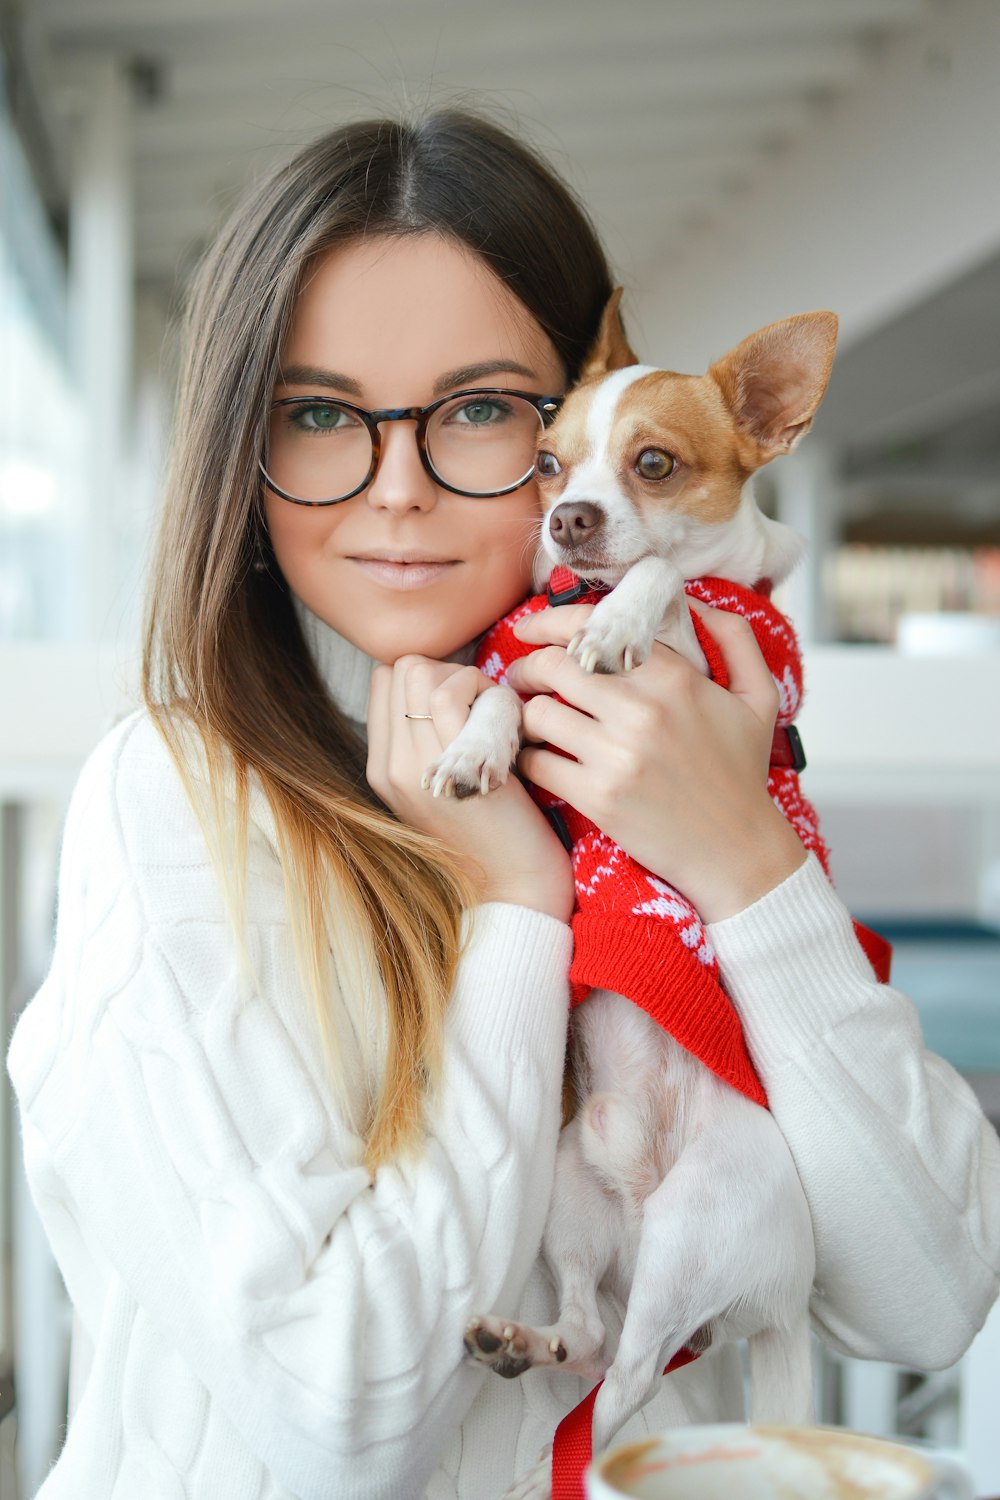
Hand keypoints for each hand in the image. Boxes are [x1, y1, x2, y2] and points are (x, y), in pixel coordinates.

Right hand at [367, 656, 573, 922]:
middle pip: (403, 668)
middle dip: (451, 670)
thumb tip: (449, 689)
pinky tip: (509, 723)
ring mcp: (411, 766)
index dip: (434, 676)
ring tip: (497, 716)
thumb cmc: (497, 834)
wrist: (514, 890)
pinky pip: (451, 694)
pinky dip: (486, 692)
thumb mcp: (448, 786)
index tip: (470, 704)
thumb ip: (434, 742)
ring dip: (469, 679)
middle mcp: (387, 765)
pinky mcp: (445, 768)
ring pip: (421, 671)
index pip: (387, 680)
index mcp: (382, 767)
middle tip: (487, 706)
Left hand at [506, 601, 807, 922]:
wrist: (738, 852)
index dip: (548, 622)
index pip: (591, 629)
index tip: (529, 629)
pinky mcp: (598, 797)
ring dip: (525, 714)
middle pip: (553, 666)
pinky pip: (537, 762)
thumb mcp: (759, 697)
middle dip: (528, 667)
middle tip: (523, 677)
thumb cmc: (742, 774)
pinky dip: (527, 758)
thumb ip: (735, 638)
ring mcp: (617, 755)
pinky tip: (536, 757)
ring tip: (529, 719)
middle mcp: (642, 711)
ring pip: (538, 713)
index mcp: (674, 678)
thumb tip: (695, 599)